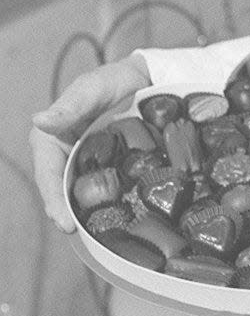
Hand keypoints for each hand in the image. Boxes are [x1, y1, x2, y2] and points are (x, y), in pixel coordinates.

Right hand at [30, 54, 150, 231]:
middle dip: (70, 216)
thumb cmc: (111, 80)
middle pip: (63, 192)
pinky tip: (124, 217)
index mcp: (51, 140)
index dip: (54, 201)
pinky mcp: (110, 167)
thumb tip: (39, 121)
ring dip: (91, 213)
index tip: (64, 224)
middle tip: (83, 236)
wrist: (144, 79)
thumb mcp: (90, 89)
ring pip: (85, 194)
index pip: (48, 176)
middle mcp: (66, 157)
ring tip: (102, 235)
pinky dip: (112, 202)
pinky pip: (108, 188)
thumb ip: (69, 107)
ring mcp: (89, 164)